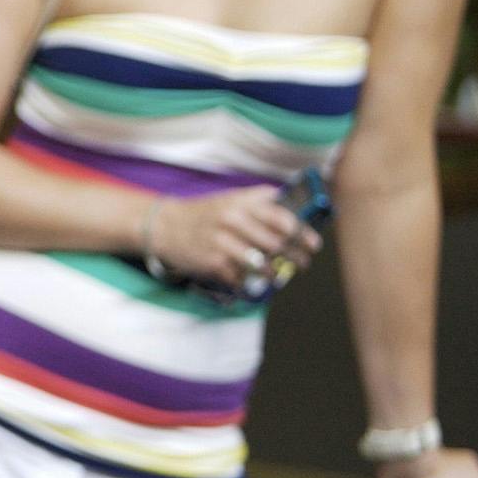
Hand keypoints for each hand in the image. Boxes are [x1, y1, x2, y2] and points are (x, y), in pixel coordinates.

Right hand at [150, 185, 321, 287]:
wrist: (165, 226)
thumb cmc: (205, 214)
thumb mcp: (231, 199)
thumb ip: (260, 203)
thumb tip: (295, 213)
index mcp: (241, 203)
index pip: (282, 219)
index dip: (302, 233)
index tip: (313, 244)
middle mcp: (232, 220)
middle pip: (277, 244)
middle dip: (295, 256)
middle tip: (303, 262)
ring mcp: (222, 243)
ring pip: (262, 264)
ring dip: (274, 271)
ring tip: (277, 272)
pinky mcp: (213, 262)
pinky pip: (241, 276)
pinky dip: (246, 278)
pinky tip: (244, 275)